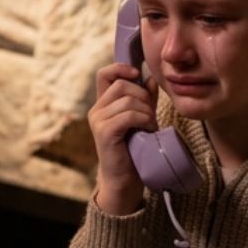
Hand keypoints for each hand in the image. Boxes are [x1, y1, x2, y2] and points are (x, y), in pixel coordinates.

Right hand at [88, 59, 157, 214]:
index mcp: (103, 104)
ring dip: (146, 111)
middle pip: (122, 85)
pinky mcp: (104, 132)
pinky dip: (143, 120)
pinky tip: (147, 130)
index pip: (105, 74)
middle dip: (143, 96)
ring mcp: (98, 121)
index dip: (121, 68)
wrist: (125, 179)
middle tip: (150, 114)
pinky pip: (129, 115)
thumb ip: (145, 98)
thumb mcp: (142, 118)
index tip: (137, 75)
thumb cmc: (134, 149)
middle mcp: (96, 110)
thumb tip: (150, 77)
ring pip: (128, 100)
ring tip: (150, 125)